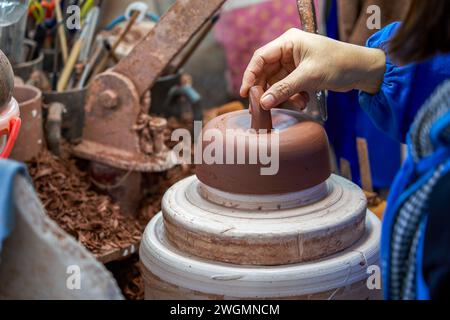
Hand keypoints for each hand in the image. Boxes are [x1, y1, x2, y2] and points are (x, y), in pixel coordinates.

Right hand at [240, 28, 385, 109]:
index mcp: (288, 42)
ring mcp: (294, 63)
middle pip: (266, 72)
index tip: (245, 92)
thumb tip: (263, 103)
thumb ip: (284, 89)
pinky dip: (292, 96)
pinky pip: (287, 88)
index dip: (250, 75)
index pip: (260, 57)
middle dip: (267, 90)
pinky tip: (303, 101)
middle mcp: (288, 51)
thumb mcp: (309, 77)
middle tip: (263, 106)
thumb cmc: (339, 64)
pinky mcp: (300, 74)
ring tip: (295, 103)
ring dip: (282, 95)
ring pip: (276, 83)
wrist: (362, 70)